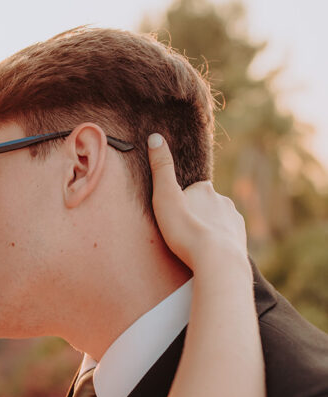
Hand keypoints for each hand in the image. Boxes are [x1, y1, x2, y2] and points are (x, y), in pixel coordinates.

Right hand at [148, 133, 247, 270]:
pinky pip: (227, 238)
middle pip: (205, 205)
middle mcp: (223, 200)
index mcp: (205, 189)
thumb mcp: (165, 197)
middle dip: (196, 215)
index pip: (191, 191)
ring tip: (195, 247)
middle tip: (182, 234)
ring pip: (218, 222)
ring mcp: (234, 220)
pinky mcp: (241, 240)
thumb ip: (160, 168)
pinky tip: (210, 255)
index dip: (181, 203)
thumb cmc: (186, 230)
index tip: (173, 217)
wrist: (216, 260)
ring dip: (208, 230)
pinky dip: (219, 244)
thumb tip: (155, 136)